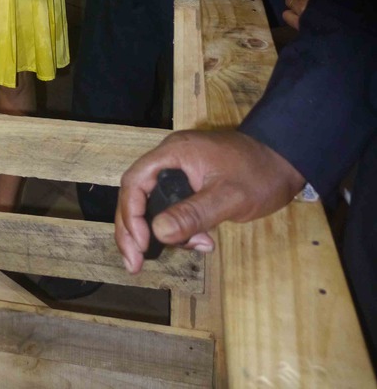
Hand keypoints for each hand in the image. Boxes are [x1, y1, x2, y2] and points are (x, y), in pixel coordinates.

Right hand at [115, 130, 304, 274]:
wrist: (286, 162)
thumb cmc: (259, 175)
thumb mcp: (228, 197)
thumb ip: (193, 214)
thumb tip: (158, 234)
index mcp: (174, 154)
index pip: (135, 182)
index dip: (131, 215)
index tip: (140, 246)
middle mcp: (171, 160)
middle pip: (137, 194)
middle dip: (134, 230)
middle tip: (135, 264)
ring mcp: (181, 171)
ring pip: (154, 203)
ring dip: (161, 232)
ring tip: (190, 249)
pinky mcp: (192, 184)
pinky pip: (173, 206)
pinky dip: (180, 228)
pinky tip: (200, 242)